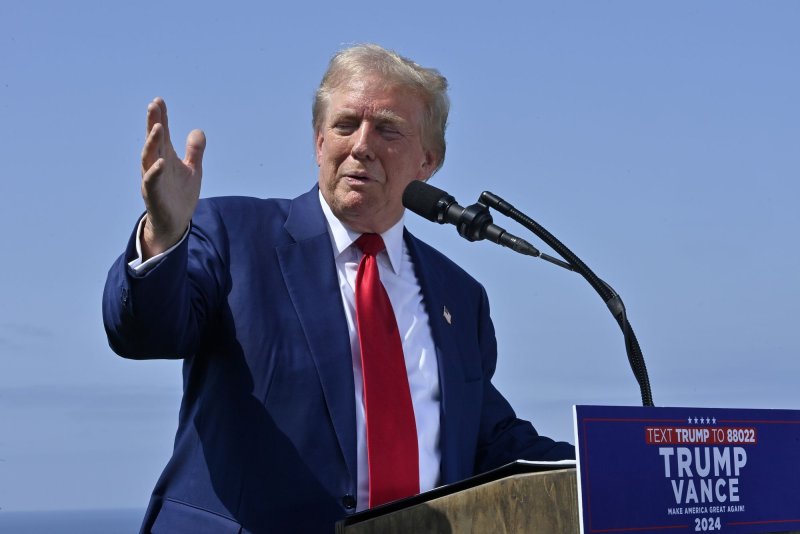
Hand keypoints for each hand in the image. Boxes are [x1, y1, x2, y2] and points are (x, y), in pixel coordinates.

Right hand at [140, 97, 205, 258]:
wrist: (175, 223)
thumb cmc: (181, 194)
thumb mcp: (192, 170)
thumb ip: (195, 151)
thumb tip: (198, 131)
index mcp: (165, 156)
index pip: (162, 133)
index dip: (161, 117)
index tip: (159, 100)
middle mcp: (156, 164)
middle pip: (154, 140)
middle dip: (153, 122)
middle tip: (153, 105)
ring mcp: (153, 178)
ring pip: (149, 157)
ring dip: (152, 142)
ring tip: (157, 127)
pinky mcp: (153, 194)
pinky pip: (151, 181)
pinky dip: (155, 171)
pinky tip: (161, 162)